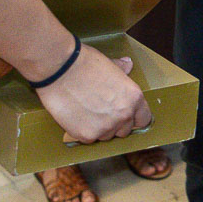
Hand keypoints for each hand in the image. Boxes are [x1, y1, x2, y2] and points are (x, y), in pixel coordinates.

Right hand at [32, 44, 152, 144]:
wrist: (60, 68)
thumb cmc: (85, 62)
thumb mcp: (109, 64)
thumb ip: (121, 71)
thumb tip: (128, 64)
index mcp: (134, 98)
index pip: (143, 119)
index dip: (133, 117)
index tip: (123, 114)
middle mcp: (124, 115)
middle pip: (124, 131)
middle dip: (114, 123)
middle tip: (100, 110)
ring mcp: (106, 128)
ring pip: (105, 136)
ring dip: (98, 128)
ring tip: (85, 111)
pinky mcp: (86, 135)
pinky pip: (88, 138)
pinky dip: (82, 130)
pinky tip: (75, 115)